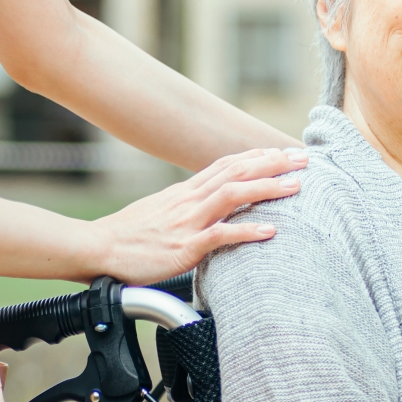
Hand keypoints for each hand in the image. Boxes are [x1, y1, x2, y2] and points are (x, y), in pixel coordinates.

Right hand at [95, 148, 306, 283]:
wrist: (97, 249)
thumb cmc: (128, 235)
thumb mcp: (160, 210)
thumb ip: (185, 204)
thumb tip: (207, 201)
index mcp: (185, 192)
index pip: (227, 164)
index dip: (257, 156)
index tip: (282, 151)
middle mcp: (189, 200)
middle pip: (237, 172)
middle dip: (273, 163)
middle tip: (303, 159)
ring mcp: (187, 222)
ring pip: (233, 195)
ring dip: (267, 189)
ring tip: (296, 187)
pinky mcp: (183, 247)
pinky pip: (220, 235)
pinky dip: (247, 231)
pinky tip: (270, 231)